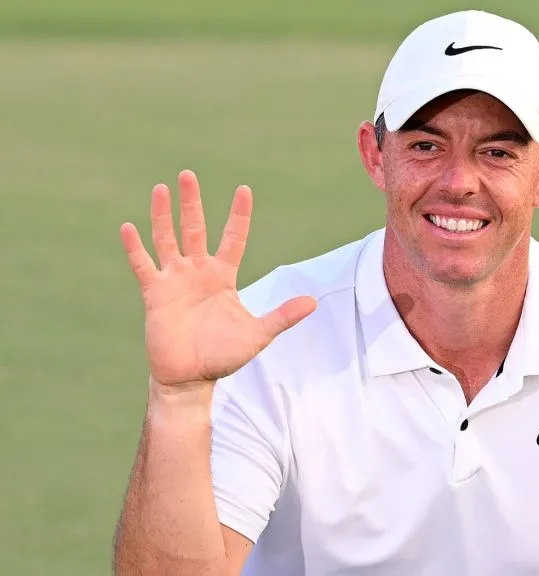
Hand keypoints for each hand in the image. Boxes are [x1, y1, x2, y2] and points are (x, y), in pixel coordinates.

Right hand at [120, 170, 316, 389]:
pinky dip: (135, 248)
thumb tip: (314, 303)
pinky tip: (128, 227)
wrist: (191, 377)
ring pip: (167, 239)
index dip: (239, 215)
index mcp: (223, 276)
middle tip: (188, 174)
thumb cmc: (224, 355)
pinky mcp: (155, 293)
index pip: (233, 238)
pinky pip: (143, 265)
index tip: (244, 190)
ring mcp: (174, 280)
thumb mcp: (258, 334)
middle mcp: (198, 272)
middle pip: (194, 228)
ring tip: (160, 188)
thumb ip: (283, 316)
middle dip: (192, 202)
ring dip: (163, 215)